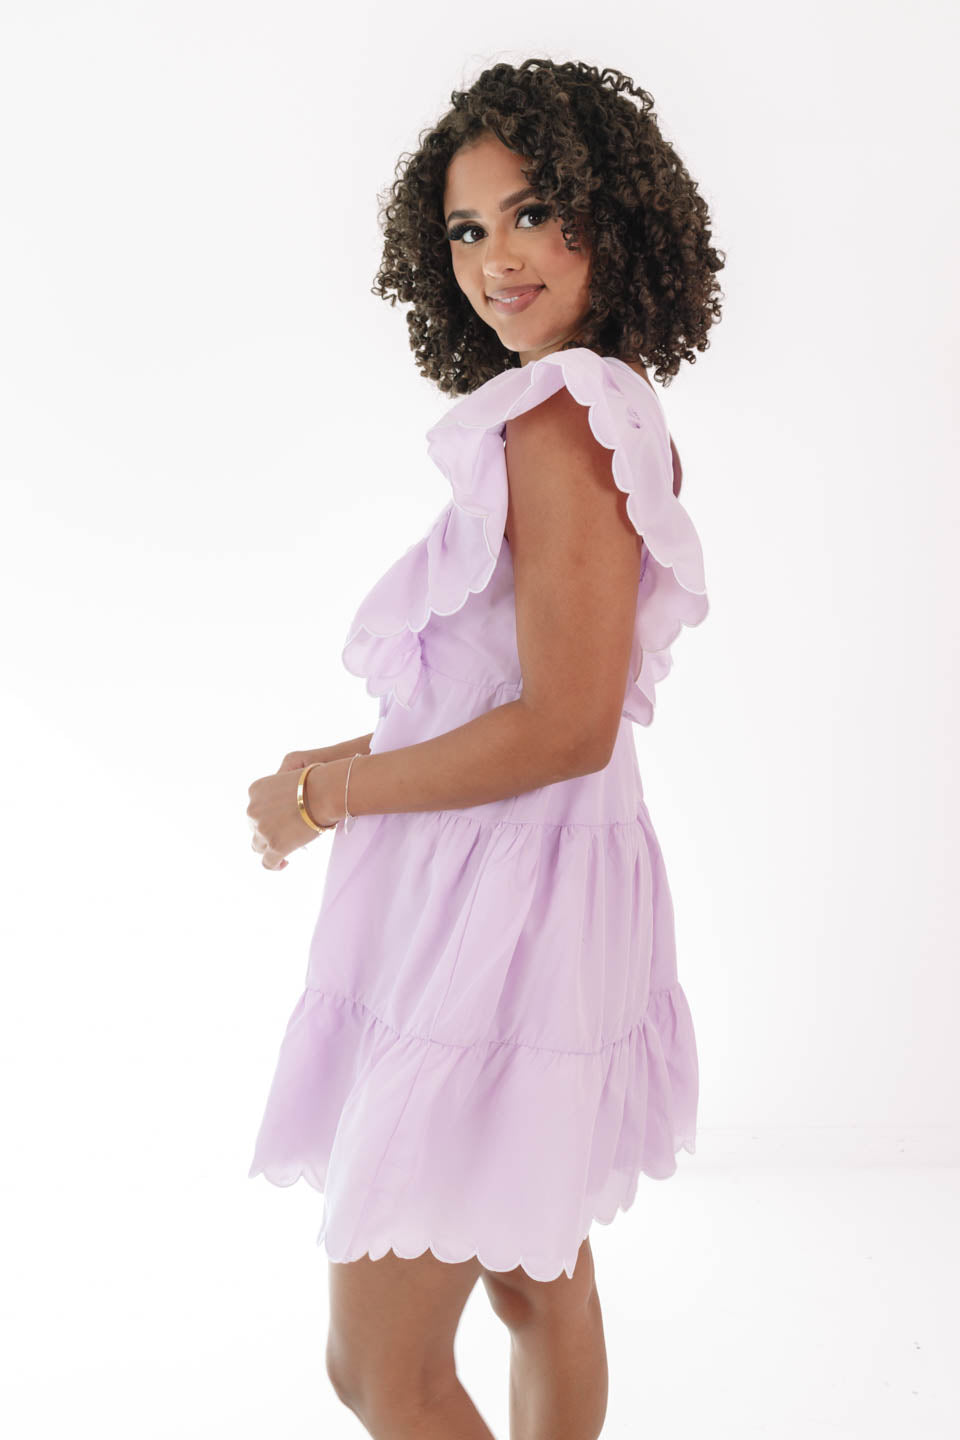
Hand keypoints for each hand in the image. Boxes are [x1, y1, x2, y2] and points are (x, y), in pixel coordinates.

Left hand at [246, 750, 331, 870]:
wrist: (325, 792)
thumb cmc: (315, 781)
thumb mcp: (288, 773)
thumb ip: (278, 790)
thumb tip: (283, 806)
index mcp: (255, 790)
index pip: (254, 809)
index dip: (266, 816)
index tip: (279, 820)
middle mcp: (252, 810)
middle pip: (254, 827)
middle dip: (267, 831)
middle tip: (285, 834)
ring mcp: (262, 829)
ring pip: (258, 846)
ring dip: (269, 848)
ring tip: (283, 850)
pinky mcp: (275, 846)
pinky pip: (268, 863)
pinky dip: (274, 865)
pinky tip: (284, 863)